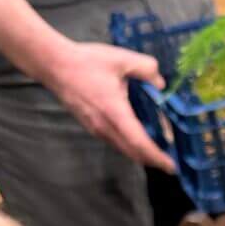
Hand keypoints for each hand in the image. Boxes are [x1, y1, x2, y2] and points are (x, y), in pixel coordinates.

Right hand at [40, 40, 174, 171]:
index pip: (139, 142)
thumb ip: (146, 69)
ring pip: (122, 149)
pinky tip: (136, 140)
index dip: (156, 156)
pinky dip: (128, 146)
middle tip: (169, 164)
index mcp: (115, 112)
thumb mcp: (121, 59)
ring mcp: (95, 128)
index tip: (171, 166)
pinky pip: (113, 142)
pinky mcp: (90, 126)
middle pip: (132, 152)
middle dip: (152, 161)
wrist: (53, 65)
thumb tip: (160, 83)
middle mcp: (104, 126)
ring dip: (139, 154)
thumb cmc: (86, 62)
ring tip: (157, 153)